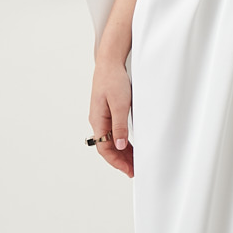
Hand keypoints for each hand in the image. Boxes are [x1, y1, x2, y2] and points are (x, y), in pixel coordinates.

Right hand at [89, 50, 133, 177]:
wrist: (110, 62)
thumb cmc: (113, 79)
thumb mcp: (120, 104)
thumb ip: (120, 126)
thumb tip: (120, 145)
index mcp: (98, 120)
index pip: (104, 148)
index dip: (116, 161)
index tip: (128, 169)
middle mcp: (98, 121)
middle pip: (108, 147)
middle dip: (120, 160)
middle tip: (134, 170)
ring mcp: (103, 117)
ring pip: (111, 140)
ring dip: (122, 152)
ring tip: (134, 161)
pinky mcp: (109, 112)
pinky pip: (114, 132)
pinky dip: (122, 141)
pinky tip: (131, 146)